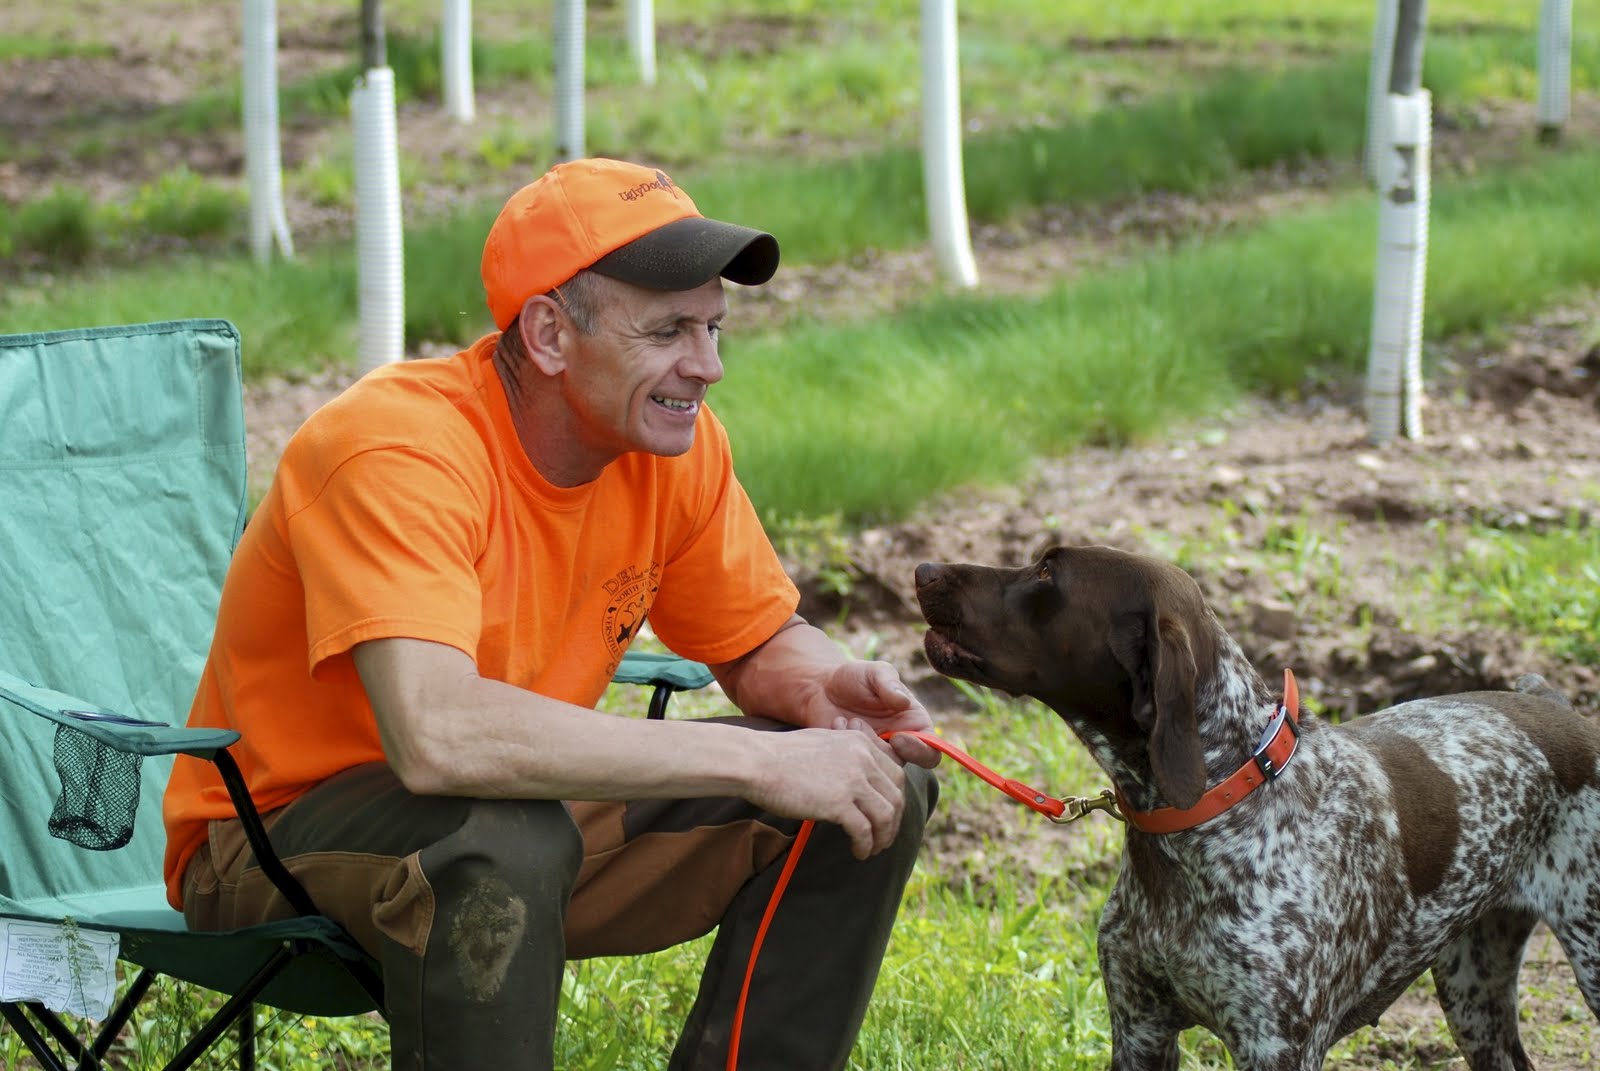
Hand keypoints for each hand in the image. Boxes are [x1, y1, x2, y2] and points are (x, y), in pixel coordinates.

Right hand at [747, 726, 910, 858]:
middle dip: (894, 821)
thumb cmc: (782, 756)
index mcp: (860, 742)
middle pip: (896, 796)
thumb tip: (857, 778)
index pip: (896, 773)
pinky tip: (858, 852)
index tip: (887, 815)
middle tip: (883, 837)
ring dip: (884, 837)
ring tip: (873, 849)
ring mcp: (852, 780)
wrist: (757, 762)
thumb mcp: (824, 742)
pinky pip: (865, 831)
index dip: (895, 798)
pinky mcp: (839, 803)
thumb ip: (846, 754)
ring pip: (886, 815)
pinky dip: (865, 845)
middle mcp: (863, 758)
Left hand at [820, 661, 941, 769]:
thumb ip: (889, 684)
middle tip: (859, 724)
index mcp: (913, 725)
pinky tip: (836, 724)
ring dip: (860, 745)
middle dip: (879, 748)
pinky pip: (854, 768)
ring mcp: (874, 755)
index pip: (931, 753)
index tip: (897, 737)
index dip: (919, 751)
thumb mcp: (875, 672)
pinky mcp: (853, 760)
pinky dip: (844, 747)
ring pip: (877, 769)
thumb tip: (904, 702)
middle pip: (901, 766)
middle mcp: (898, 745)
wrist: (821, 687)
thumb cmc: (855, 677)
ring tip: (847, 721)